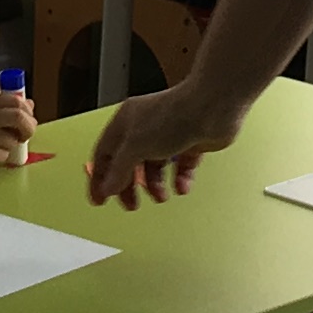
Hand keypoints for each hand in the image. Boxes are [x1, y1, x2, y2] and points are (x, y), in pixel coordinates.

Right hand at [0, 90, 36, 167]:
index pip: (17, 101)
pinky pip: (3, 155)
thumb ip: (5, 106)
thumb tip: (31, 105)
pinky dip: (1, 156)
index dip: (27, 112)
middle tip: (25, 136)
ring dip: (10, 145)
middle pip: (20, 118)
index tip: (26, 120)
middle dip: (29, 128)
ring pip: (12, 140)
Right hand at [84, 76, 244, 206]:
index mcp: (126, 123)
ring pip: (156, 168)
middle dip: (129, 186)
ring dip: (156, 186)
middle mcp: (146, 128)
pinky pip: (181, 168)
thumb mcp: (135, 146)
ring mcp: (169, 135)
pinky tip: (181, 186)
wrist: (213, 108)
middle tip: (131, 204)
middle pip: (129, 164)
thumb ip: (119, 169)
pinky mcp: (191, 143)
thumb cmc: (174, 115)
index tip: (99, 199)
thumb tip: (107, 187)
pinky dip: (180, 180)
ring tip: (160, 196)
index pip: (105, 154)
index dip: (100, 178)